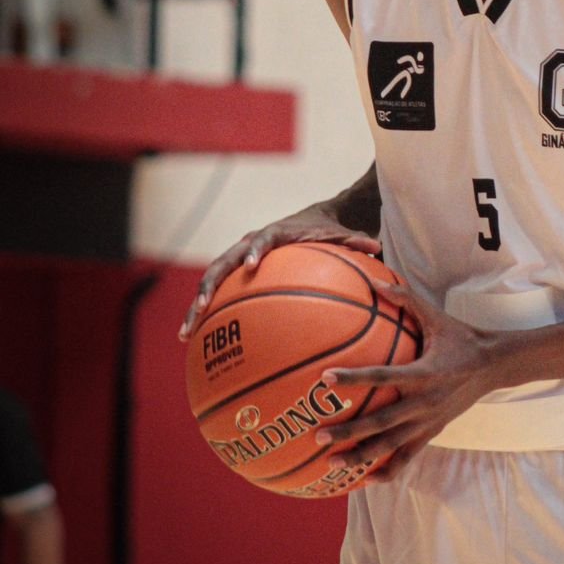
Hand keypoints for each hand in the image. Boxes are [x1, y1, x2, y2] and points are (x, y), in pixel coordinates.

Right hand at [179, 206, 380, 338]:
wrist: (317, 219)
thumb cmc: (330, 231)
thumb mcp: (343, 235)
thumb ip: (357, 241)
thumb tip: (378, 247)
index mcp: (275, 233)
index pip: (261, 239)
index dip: (254, 251)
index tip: (251, 266)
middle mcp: (250, 244)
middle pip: (222, 263)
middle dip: (208, 286)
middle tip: (200, 310)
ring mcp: (240, 259)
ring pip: (212, 281)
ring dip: (197, 305)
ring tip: (185, 334)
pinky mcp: (237, 275)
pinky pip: (219, 295)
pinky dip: (207, 315)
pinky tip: (196, 344)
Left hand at [313, 276, 493, 480]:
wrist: (494, 366)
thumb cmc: (460, 337)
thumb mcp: (435, 316)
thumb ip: (405, 299)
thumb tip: (374, 280)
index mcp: (423, 373)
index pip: (382, 377)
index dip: (354, 378)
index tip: (326, 378)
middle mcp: (424, 403)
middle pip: (381, 423)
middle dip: (349, 431)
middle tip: (318, 435)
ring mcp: (428, 422)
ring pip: (391, 446)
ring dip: (361, 456)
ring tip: (332, 464)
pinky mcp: (432, 432)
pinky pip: (407, 457)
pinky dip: (387, 471)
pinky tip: (366, 481)